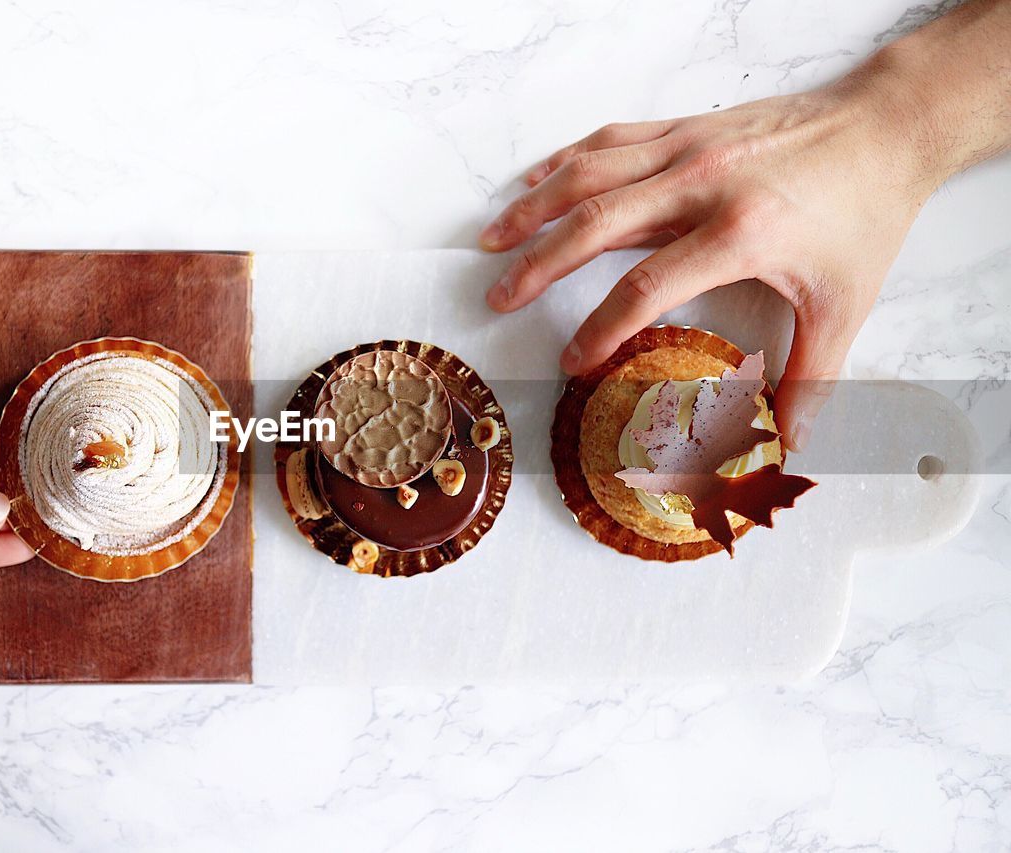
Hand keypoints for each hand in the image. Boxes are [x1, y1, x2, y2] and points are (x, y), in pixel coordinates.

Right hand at [479, 66, 949, 450]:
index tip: (571, 360)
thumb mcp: (844, 303)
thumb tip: (791, 443)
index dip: (600, 328)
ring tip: (493, 241)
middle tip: (498, 297)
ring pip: (590, 174)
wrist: (887, 127)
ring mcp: (689, 147)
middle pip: (595, 224)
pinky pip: (611, 139)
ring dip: (534, 207)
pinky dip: (566, 160)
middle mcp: (702, 182)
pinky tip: (536, 181)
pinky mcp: (687, 126)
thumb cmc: (865, 213)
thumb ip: (812, 378)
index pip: (644, 286)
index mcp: (737, 231)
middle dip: (537, 265)